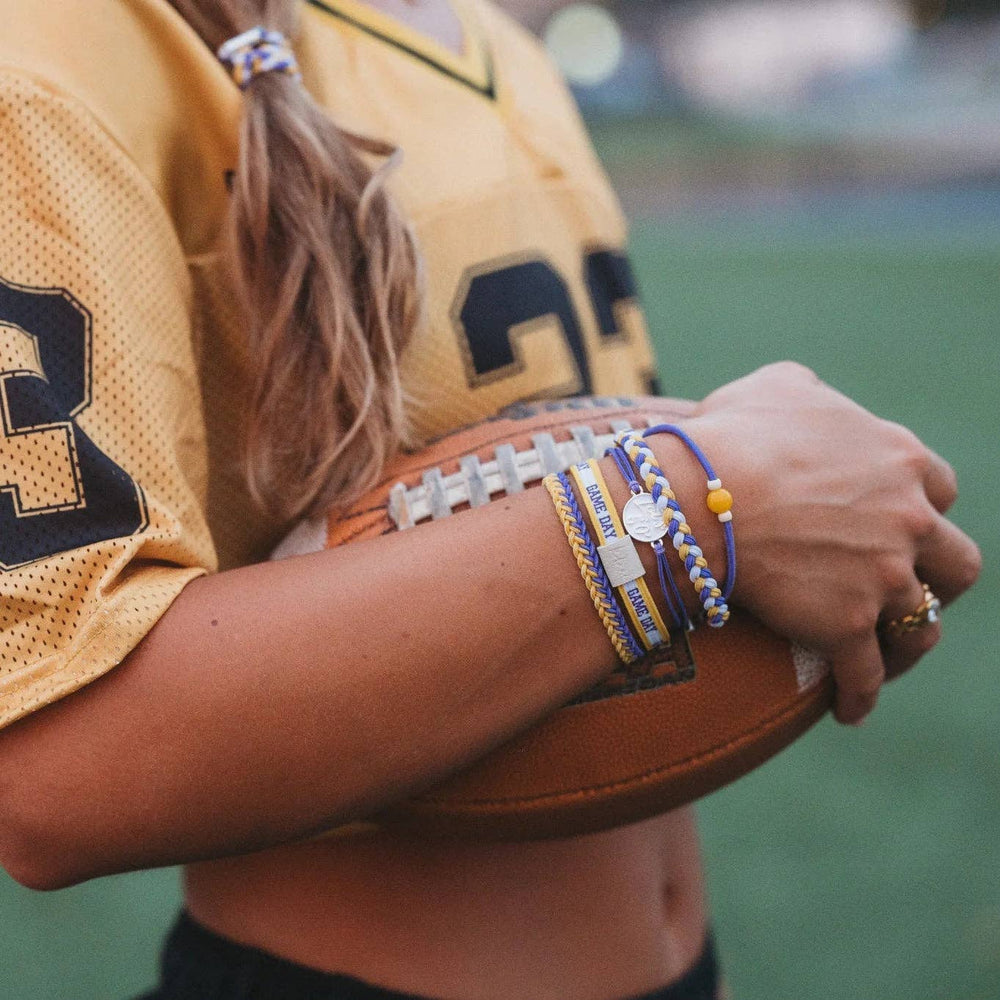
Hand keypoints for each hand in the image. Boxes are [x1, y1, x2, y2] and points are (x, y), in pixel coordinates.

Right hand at [685, 363, 980, 724]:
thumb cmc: (732, 435)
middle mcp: (907, 522)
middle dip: (937, 574)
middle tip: (905, 582)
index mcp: (899, 460)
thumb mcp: (776, 386)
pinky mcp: (846, 626)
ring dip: (907, 639)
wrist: (700, 498)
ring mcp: (882, 578)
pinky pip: (866, 674)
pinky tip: (849, 709)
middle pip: (956, 562)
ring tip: (887, 652)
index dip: (919, 506)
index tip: (896, 519)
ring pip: (921, 625)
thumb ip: (811, 391)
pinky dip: (861, 695)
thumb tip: (809, 396)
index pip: (939, 489)